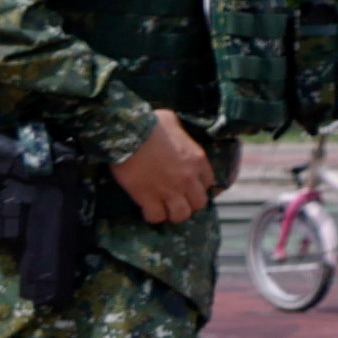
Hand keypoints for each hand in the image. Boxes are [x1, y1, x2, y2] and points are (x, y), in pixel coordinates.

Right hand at [117, 109, 219, 226]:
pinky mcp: (148, 197)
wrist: (128, 133)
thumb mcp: (172, 121)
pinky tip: (146, 209)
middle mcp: (188, 178)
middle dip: (188, 203)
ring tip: (162, 208)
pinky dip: (152, 215)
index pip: (209, 183)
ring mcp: (169, 189)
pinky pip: (156, 216)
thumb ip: (179, 132)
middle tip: (176, 200)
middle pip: (199, 203)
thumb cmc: (149, 123)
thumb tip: (172, 131)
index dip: (198, 186)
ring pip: (181, 215)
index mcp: (197, 160)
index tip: (188, 186)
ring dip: (172, 213)